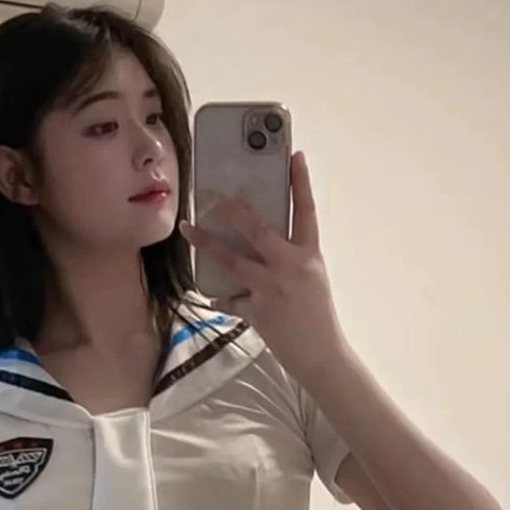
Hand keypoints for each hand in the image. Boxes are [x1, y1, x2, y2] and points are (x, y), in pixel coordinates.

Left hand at [180, 151, 349, 387]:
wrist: (321, 355)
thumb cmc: (316, 315)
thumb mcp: (311, 278)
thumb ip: (291, 258)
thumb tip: (262, 241)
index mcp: (310, 255)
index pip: (306, 210)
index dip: (301, 182)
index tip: (294, 155)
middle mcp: (292, 266)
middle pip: (257, 229)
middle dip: (231, 209)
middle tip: (210, 193)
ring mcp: (273, 288)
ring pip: (232, 259)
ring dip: (206, 244)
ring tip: (188, 229)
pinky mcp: (259, 311)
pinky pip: (230, 300)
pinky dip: (220, 297)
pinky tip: (211, 295)